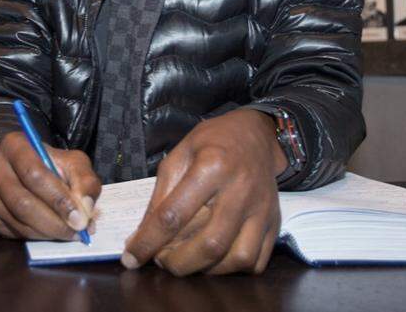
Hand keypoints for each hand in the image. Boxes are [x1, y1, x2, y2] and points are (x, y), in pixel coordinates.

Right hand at [0, 132, 101, 240]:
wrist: (21, 169)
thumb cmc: (51, 164)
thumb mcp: (72, 162)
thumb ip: (84, 180)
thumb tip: (85, 208)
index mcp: (14, 146)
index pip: (34, 174)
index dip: (58, 198)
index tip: (80, 217)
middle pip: (23, 202)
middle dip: (55, 222)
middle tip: (78, 231)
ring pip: (18, 222)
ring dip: (49, 232)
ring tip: (70, 232)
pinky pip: (14, 233)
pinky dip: (38, 237)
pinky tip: (52, 232)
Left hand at [123, 108, 286, 275]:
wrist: (255, 135)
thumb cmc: (212, 143)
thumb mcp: (178, 155)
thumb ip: (160, 195)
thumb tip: (142, 236)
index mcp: (211, 166)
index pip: (173, 215)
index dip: (148, 242)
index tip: (131, 258)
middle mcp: (241, 190)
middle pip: (210, 244)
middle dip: (178, 263)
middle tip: (161, 261)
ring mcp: (262, 209)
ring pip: (238, 258)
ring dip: (206, 270)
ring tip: (187, 260)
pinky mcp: (274, 223)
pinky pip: (256, 261)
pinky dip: (231, 269)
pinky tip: (214, 259)